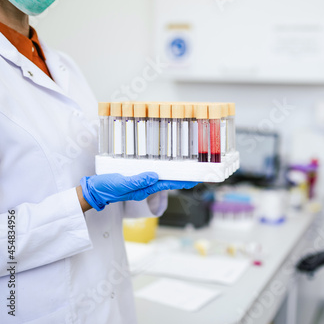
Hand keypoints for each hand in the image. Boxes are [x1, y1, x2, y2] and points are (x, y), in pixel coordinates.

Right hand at [80, 172, 197, 210]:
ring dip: (173, 175)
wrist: (94, 191)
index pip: (167, 184)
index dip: (181, 182)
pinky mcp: (135, 178)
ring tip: (185, 171)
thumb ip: (137, 181)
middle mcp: (145, 187)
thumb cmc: (106, 188)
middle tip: (195, 174)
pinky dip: (160, 171)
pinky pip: (151, 175)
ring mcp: (140, 183)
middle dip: (181, 178)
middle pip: (167, 182)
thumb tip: (154, 176)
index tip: (193, 180)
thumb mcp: (121, 183)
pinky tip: (164, 168)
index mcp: (144, 189)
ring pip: (160, 178)